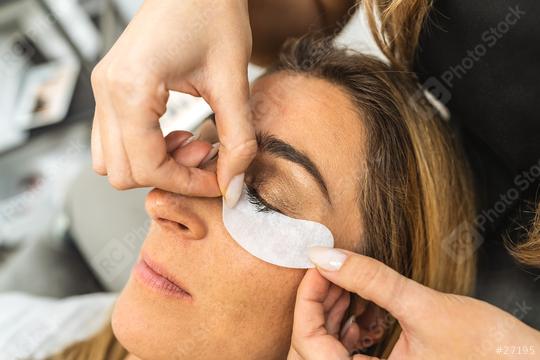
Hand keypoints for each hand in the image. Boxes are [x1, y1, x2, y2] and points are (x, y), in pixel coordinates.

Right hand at [91, 0, 255, 204]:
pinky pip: (114, 139)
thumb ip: (238, 140)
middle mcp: (107, 91)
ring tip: (191, 141)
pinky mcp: (111, 86)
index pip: (147, 167)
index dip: (187, 183)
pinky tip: (176, 132)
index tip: (219, 180)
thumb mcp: (232, 81)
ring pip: (112, 160)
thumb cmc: (213, 14)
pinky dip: (145, 148)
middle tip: (205, 154)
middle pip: (122, 172)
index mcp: (131, 89)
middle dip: (169, 175)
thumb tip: (234, 186)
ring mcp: (103, 88)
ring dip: (154, 164)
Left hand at [288, 247, 539, 359]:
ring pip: (327, 351)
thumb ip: (371, 280)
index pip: (308, 346)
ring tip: (349, 285)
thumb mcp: (425, 307)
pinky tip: (365, 305)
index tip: (318, 265)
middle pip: (310, 351)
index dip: (307, 300)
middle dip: (317, 308)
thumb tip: (324, 255)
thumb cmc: (490, 350)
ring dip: (333, 314)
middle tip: (331, 274)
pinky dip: (350, 326)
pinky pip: (348, 354)